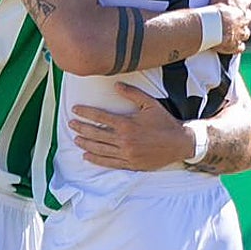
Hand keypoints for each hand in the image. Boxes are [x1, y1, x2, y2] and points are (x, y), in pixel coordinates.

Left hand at [69, 83, 190, 169]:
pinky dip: (96, 159)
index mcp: (127, 124)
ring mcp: (126, 153)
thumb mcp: (150, 103)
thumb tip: (115, 85)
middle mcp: (124, 140)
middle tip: (70, 124)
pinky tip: (87, 156)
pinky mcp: (130, 164)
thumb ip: (132, 93)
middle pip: (96, 134)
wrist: (179, 143)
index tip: (75, 110)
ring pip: (99, 149)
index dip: (85, 113)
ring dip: (85, 143)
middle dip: (81, 128)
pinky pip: (109, 162)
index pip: (100, 117)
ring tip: (75, 138)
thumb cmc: (164, 122)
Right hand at [208, 0, 250, 53]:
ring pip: (244, 33)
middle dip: (240, 15)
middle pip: (246, 16)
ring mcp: (240, 34)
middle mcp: (244, 19)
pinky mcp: (235, 46)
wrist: (215, 26)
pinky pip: (238, 47)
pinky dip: (235, 46)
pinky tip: (230, 46)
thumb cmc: (220, 4)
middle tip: (231, 15)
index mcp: (242, 4)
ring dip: (239, 31)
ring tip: (230, 32)